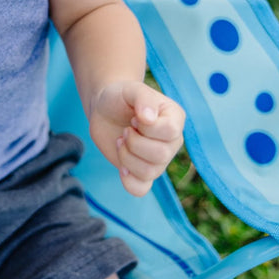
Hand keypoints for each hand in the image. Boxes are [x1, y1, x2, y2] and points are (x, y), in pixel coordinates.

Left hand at [89, 81, 184, 196]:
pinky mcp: (141, 173)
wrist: (104, 109)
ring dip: (126, 156)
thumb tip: (149, 118)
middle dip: (134, 142)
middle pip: (161, 155)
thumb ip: (143, 98)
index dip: (147, 127)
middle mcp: (171, 142)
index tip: (134, 116)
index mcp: (175, 119)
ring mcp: (158, 160)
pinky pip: (140, 189)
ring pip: (149, 172)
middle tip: (125, 130)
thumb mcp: (130, 89)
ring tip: (121, 141)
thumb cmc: (120, 96)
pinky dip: (128, 180)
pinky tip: (121, 166)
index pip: (170, 132)